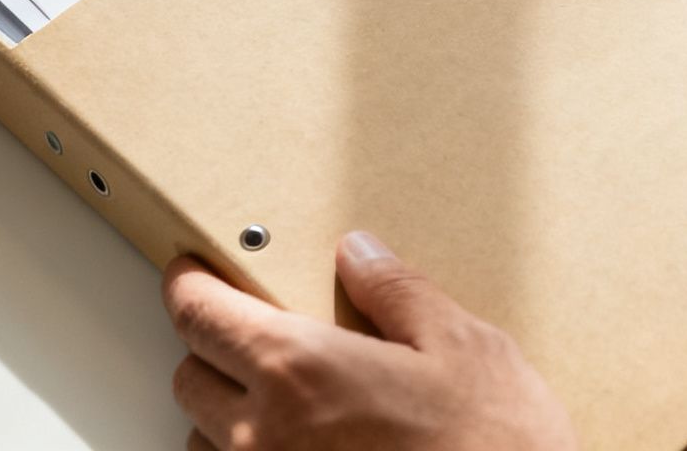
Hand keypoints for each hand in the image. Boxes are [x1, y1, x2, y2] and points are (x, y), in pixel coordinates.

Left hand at [162, 232, 576, 450]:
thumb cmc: (497, 450)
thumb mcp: (463, 347)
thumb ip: (396, 292)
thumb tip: (360, 255)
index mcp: (300, 370)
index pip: (198, 314)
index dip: (189, 286)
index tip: (193, 274)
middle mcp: (264, 436)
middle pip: (190, 377)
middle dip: (217, 350)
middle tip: (263, 337)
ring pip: (207, 441)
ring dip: (232, 417)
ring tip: (296, 406)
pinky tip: (310, 449)